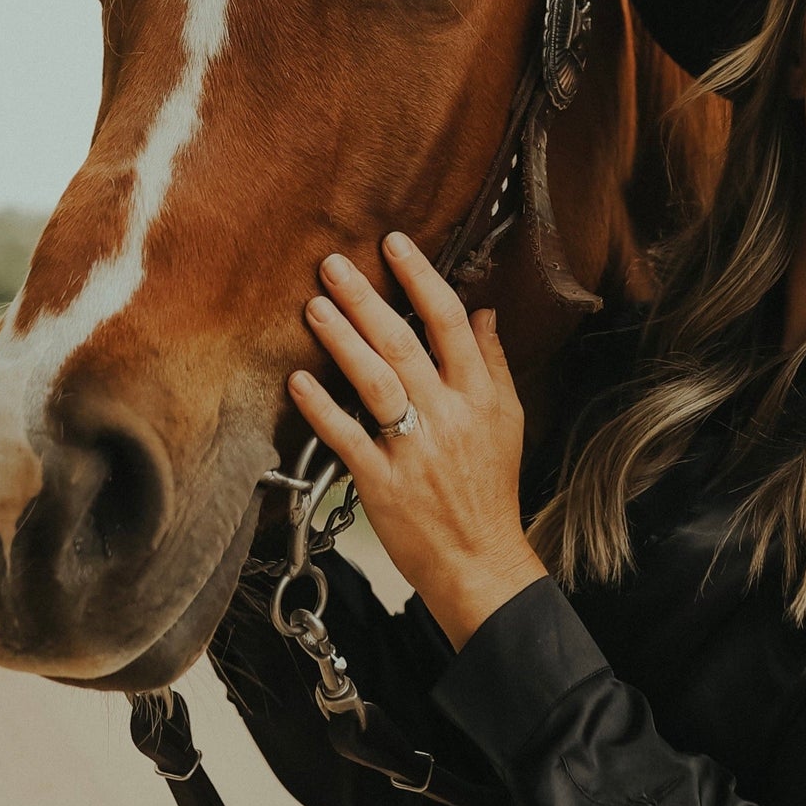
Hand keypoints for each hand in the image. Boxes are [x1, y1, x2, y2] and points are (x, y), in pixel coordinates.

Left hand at [288, 233, 547, 650]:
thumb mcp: (508, 420)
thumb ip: (493, 364)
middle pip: (403, 344)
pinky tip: (298, 380)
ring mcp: (413, 450)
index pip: (450, 322)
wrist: (480, 559)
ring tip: (314, 307)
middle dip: (366, 299)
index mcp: (478, 396)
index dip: (421, 278)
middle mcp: (447, 416)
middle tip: (333, 264)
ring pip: (374, 383)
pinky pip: (347, 438)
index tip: (395, 246)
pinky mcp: (383, 483)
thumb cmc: (490, 490)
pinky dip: (322, 409)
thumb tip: (484, 314)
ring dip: (342, 341)